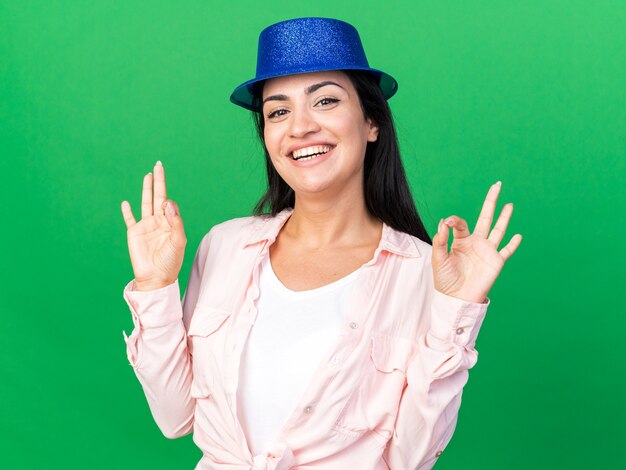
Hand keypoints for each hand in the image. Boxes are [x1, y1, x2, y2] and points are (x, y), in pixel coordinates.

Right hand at [121, 161, 185, 290]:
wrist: (156, 277)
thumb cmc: (170, 261)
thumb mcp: (179, 241)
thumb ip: (175, 222)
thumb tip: (167, 203)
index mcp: (171, 223)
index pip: (171, 205)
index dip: (169, 204)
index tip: (166, 207)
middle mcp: (159, 222)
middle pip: (158, 197)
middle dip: (159, 182)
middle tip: (158, 165)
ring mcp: (146, 226)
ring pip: (146, 203)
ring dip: (147, 189)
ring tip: (148, 175)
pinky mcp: (134, 232)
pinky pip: (130, 219)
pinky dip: (127, 211)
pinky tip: (125, 202)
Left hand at [431, 182, 521, 302]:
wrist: (456, 298)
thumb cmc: (445, 280)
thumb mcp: (439, 259)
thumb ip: (440, 241)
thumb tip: (443, 222)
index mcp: (461, 241)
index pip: (461, 223)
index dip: (454, 220)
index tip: (448, 222)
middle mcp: (476, 242)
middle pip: (486, 217)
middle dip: (491, 202)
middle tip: (497, 185)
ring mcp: (487, 251)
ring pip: (498, 230)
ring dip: (504, 217)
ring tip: (510, 204)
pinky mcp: (496, 262)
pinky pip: (506, 251)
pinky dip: (513, 244)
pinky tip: (518, 235)